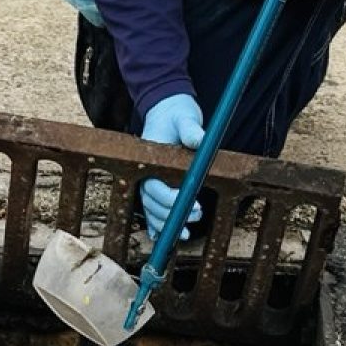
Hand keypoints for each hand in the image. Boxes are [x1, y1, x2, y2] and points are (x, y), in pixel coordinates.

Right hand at [138, 94, 204, 239]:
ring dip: (165, 224)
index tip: (193, 205)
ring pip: (151, 210)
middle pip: (152, 203)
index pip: (154, 186)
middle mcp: (146, 172)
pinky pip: (153, 209)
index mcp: (150, 159)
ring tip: (186, 235)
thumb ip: (190, 129)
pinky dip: (157, 224)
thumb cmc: (176, 113)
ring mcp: (150, 179)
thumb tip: (199, 139)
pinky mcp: (157, 183)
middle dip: (171, 215)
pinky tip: (165, 237)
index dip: (171, 200)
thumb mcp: (185, 117)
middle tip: (196, 216)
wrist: (167, 108)